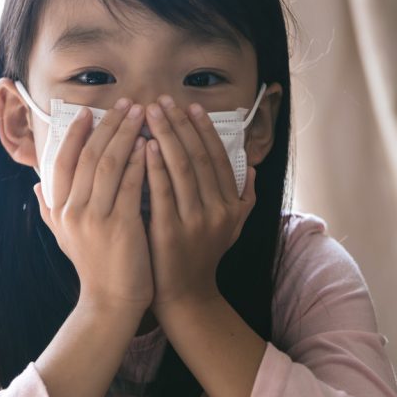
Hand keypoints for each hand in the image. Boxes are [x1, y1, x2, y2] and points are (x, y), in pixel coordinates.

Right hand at [32, 98, 153, 316]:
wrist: (110, 302)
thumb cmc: (93, 267)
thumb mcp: (64, 237)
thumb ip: (51, 210)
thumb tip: (37, 186)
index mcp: (59, 209)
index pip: (63, 161)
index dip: (76, 134)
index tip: (90, 112)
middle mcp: (71, 211)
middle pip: (88, 155)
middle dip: (108, 125)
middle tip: (126, 103)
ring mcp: (94, 218)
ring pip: (108, 164)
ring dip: (126, 135)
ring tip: (141, 114)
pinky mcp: (120, 226)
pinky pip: (129, 185)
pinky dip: (139, 162)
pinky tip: (150, 144)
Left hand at [143, 94, 256, 312]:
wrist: (185, 297)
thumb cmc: (201, 256)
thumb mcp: (231, 228)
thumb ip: (243, 198)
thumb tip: (252, 168)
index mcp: (232, 206)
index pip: (219, 158)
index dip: (204, 131)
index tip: (190, 107)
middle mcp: (219, 211)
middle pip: (199, 158)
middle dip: (181, 126)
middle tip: (163, 100)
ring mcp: (196, 222)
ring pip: (183, 170)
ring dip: (166, 137)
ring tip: (150, 112)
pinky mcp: (171, 232)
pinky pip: (163, 192)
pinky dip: (154, 167)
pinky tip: (144, 145)